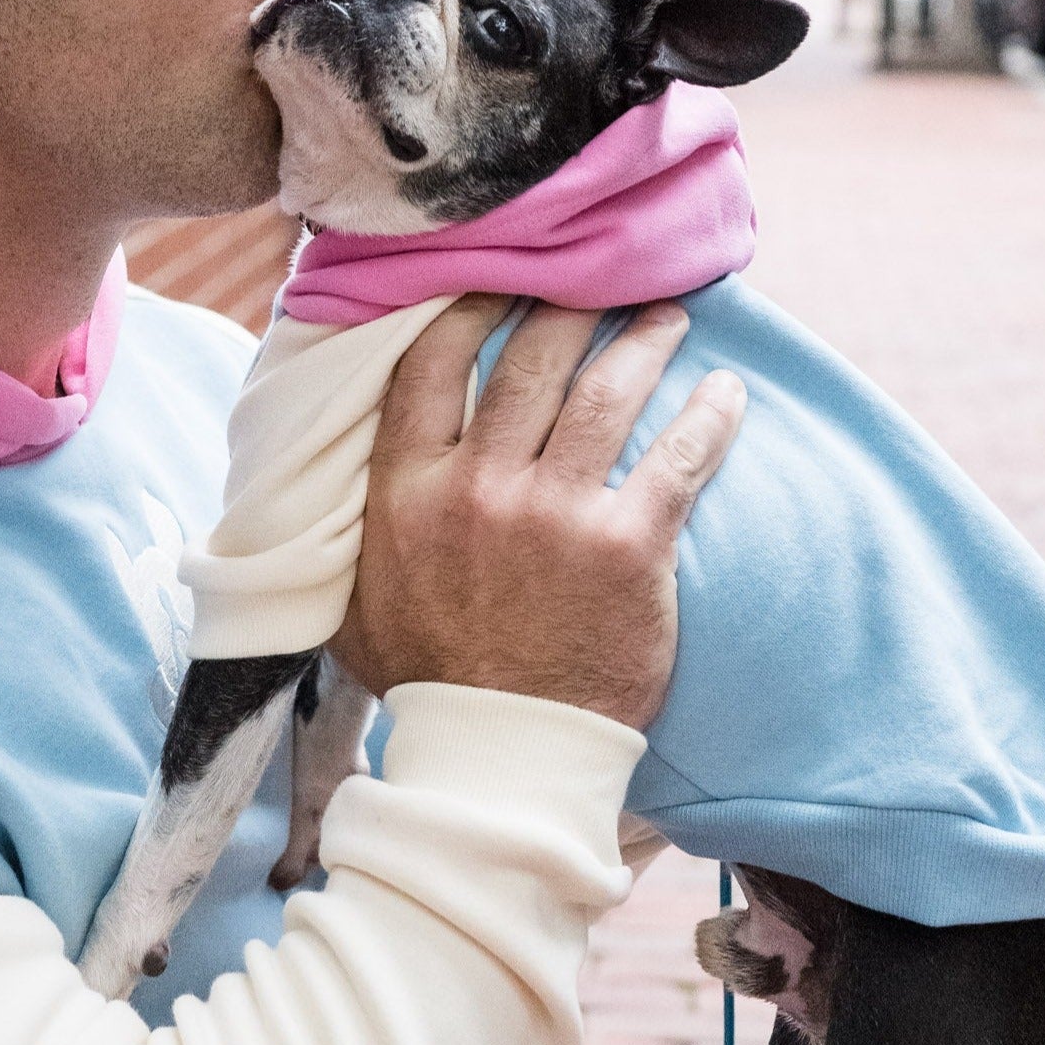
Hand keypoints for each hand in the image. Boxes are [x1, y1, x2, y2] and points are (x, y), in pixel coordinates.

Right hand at [333, 298, 744, 729]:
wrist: (502, 762)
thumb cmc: (429, 681)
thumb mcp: (353, 600)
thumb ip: (346, 529)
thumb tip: (318, 478)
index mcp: (405, 492)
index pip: (434, 364)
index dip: (472, 308)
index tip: (502, 282)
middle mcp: (476, 489)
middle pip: (531, 361)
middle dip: (573, 306)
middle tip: (604, 282)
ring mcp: (553, 515)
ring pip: (607, 393)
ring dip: (644, 342)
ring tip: (668, 317)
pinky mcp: (628, 547)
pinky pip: (678, 457)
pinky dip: (707, 416)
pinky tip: (725, 392)